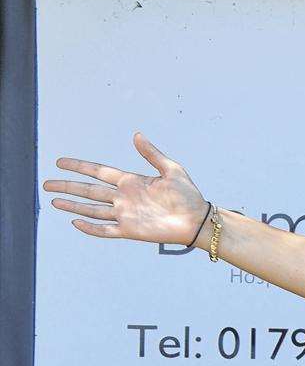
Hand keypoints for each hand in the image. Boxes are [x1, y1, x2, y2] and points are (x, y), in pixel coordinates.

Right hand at [42, 133, 208, 245]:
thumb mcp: (171, 169)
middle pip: (89, 191)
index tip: (60, 162)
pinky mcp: (130, 230)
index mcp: (132, 181)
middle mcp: (124, 198)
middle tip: (46, 184)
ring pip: (92, 209)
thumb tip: (136, 135)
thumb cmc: (188, 195)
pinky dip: (90, 228)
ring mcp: (125, 214)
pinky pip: (105, 229)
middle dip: (67, 186)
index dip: (79, 167)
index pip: (98, 172)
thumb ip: (152, 154)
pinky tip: (75, 222)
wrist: (197, 220)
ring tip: (54, 201)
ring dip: (73, 205)